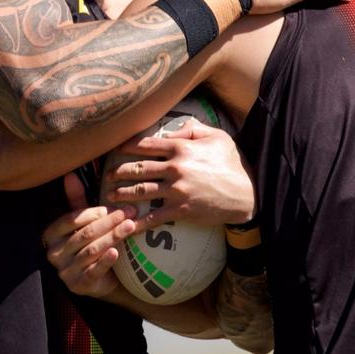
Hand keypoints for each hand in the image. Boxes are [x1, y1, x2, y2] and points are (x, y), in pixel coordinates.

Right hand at [43, 173, 137, 298]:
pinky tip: (117, 252)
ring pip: (90, 251)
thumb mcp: (83, 221)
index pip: (72, 219)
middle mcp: (54, 253)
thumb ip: (76, 199)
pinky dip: (105, 261)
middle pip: (84, 234)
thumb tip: (70, 174)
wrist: (101, 278)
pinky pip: (93, 271)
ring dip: (112, 237)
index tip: (115, 207)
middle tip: (129, 213)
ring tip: (130, 227)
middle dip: (109, 222)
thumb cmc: (90, 243)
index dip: (94, 212)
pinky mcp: (78, 286)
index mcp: (51, 234)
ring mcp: (65, 271)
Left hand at [102, 118, 254, 227]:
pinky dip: (137, 222)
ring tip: (110, 195)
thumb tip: (175, 128)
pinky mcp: (181, 210)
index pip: (147, 145)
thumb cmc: (233, 164)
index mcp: (182, 148)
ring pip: (140, 190)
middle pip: (138, 168)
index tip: (115, 149)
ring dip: (121, 194)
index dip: (127, 147)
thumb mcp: (218, 137)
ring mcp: (176, 190)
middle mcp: (175, 168)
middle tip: (106, 175)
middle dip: (118, 172)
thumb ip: (194, 129)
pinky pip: (153, 217)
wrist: (248, 194)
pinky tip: (125, 225)